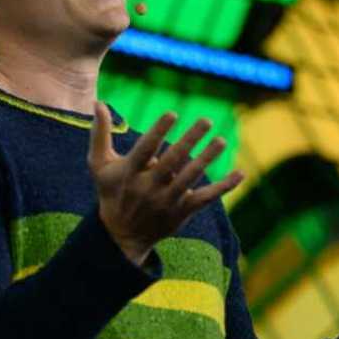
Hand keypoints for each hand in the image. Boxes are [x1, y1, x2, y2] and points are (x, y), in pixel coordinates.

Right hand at [88, 103, 243, 265]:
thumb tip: (99, 102)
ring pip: (190, 178)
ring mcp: (166, 201)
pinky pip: (206, 198)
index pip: (145, 149)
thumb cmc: (111, 192)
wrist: (120, 235)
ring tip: (221, 141)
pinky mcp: (181, 212)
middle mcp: (148, 187)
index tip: (172, 113)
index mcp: (129, 172)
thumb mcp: (99, 165)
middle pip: (172, 161)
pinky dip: (224, 187)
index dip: (158, 131)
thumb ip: (100, 134)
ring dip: (206, 159)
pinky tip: (240, 173)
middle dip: (190, 140)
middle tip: (207, 120)